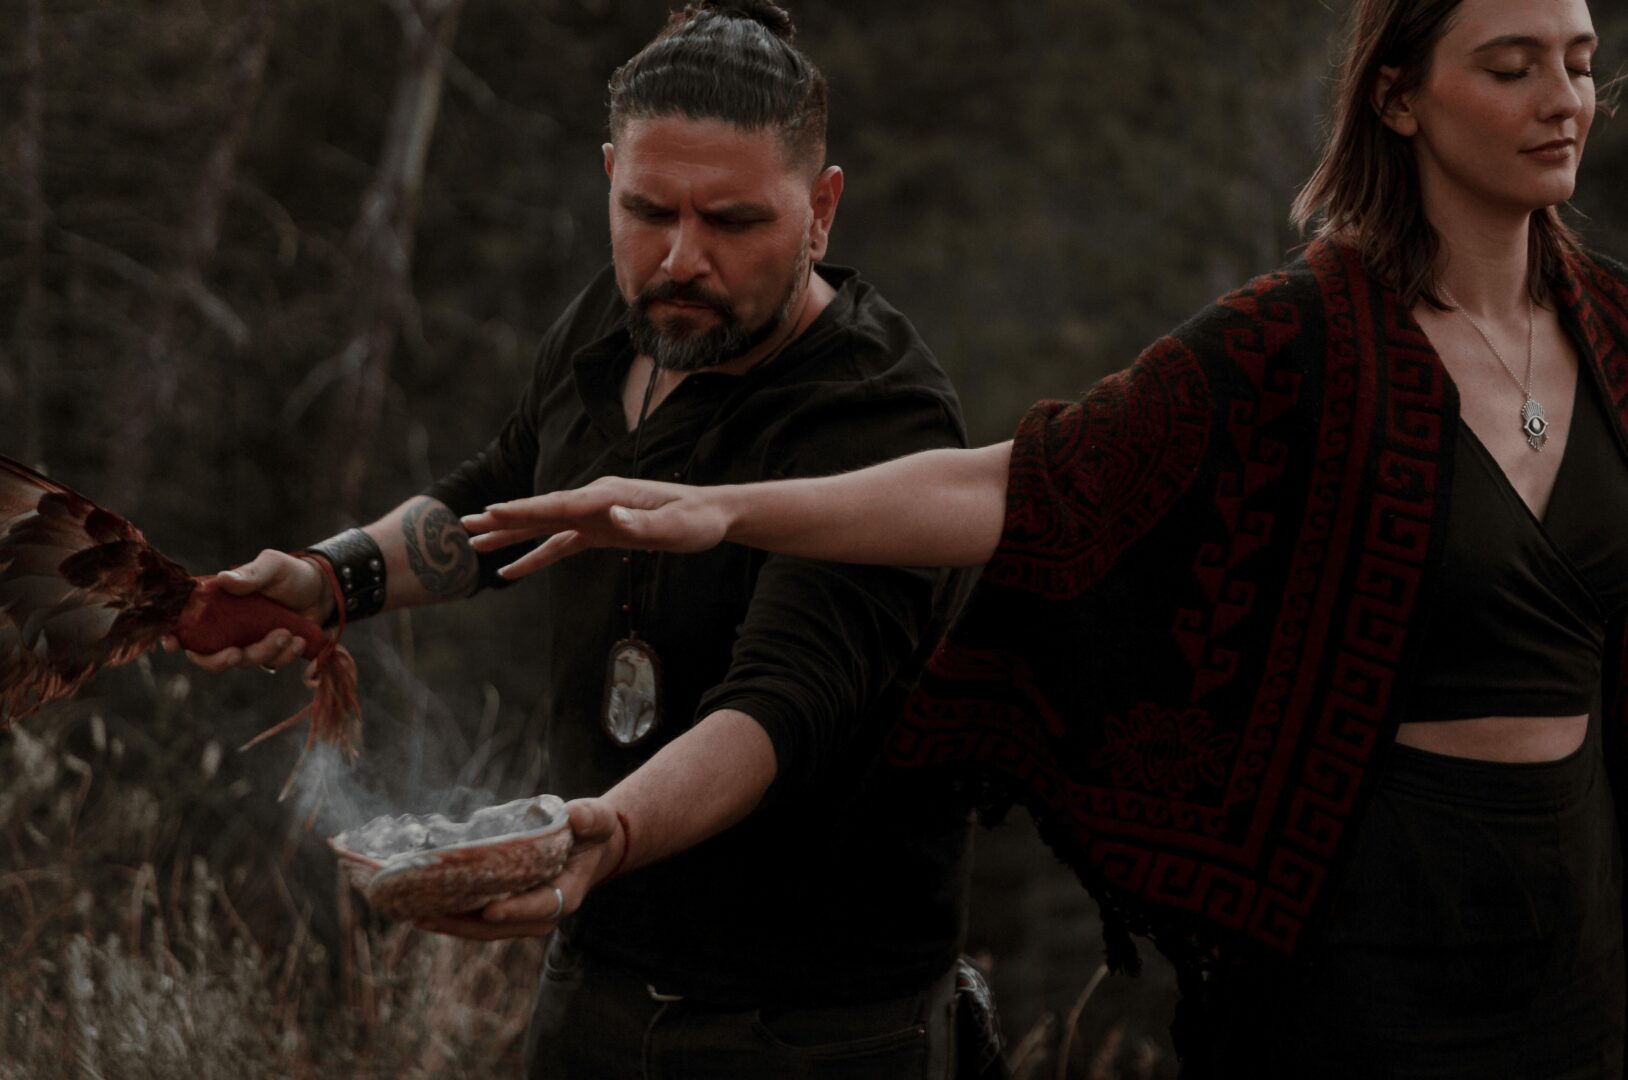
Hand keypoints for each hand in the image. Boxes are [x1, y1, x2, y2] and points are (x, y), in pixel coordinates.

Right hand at [162, 549, 332, 676]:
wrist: (325, 589)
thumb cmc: (291, 574)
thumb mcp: (272, 566)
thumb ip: (250, 573)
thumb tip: (224, 579)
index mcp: (218, 605)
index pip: (186, 625)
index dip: (174, 637)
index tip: (173, 645)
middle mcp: (228, 627)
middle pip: (210, 656)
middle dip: (221, 661)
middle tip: (238, 653)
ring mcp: (250, 642)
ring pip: (246, 661)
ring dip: (266, 653)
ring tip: (289, 634)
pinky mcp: (272, 652)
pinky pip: (273, 664)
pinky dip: (286, 657)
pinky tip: (300, 641)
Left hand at [414, 798, 627, 940]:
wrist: (590, 851)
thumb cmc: (591, 833)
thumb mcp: (598, 821)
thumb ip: (589, 818)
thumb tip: (575, 815)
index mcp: (567, 893)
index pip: (540, 906)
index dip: (516, 910)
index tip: (489, 909)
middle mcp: (544, 913)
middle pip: (501, 926)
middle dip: (464, 925)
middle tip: (426, 915)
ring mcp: (523, 916)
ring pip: (484, 928)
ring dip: (451, 924)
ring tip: (414, 914)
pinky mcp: (507, 910)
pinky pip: (478, 919)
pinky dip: (453, 915)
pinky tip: (424, 906)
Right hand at [460, 476, 730, 580]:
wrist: (711, 515)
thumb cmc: (696, 521)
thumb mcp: (675, 526)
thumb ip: (642, 521)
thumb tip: (612, 516)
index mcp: (608, 496)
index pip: (559, 504)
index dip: (525, 509)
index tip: (492, 511)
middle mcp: (595, 501)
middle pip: (541, 510)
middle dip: (503, 518)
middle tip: (464, 523)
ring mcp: (595, 516)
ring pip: (544, 526)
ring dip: (511, 534)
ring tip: (474, 542)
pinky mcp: (600, 531)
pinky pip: (560, 545)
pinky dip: (535, 556)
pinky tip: (511, 569)